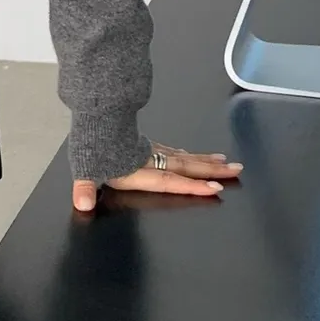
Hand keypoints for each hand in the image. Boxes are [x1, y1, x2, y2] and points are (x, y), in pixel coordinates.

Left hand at [72, 142, 242, 211]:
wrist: (92, 116)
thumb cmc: (91, 146)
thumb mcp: (85, 168)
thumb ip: (85, 189)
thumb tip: (82, 204)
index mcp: (139, 171)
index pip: (171, 180)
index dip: (192, 186)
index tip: (216, 188)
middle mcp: (151, 160)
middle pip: (186, 166)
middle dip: (212, 170)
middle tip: (237, 170)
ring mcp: (151, 150)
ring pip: (184, 156)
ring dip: (205, 160)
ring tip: (226, 162)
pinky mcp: (146, 143)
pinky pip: (173, 150)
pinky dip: (187, 153)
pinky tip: (192, 154)